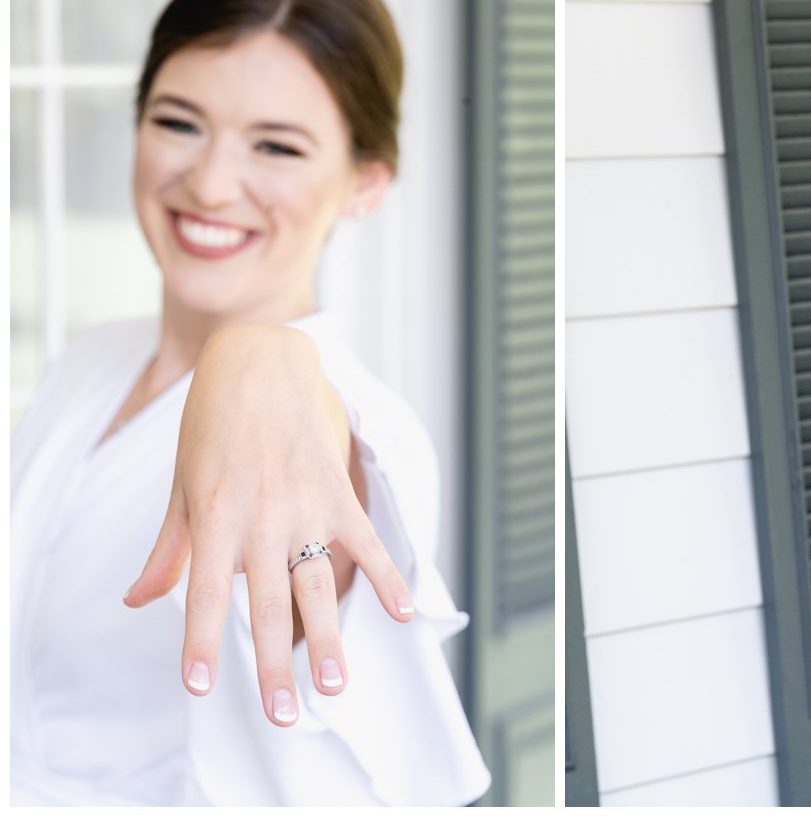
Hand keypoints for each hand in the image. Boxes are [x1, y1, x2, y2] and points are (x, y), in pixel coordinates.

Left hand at [121, 324, 414, 726]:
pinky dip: (388, 576)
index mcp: (214, 517)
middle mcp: (260, 518)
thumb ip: (168, 548)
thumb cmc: (211, 424)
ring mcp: (304, 506)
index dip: (201, 642)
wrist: (259, 362)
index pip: (206, 594)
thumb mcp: (181, 485)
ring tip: (336, 684)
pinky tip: (404, 612)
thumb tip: (140, 601)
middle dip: (273, 664)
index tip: (201, 686)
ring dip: (329, 637)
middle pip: (267, 605)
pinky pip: (366, 542)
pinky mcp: (337, 492)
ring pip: (318, 585)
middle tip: (285, 714)